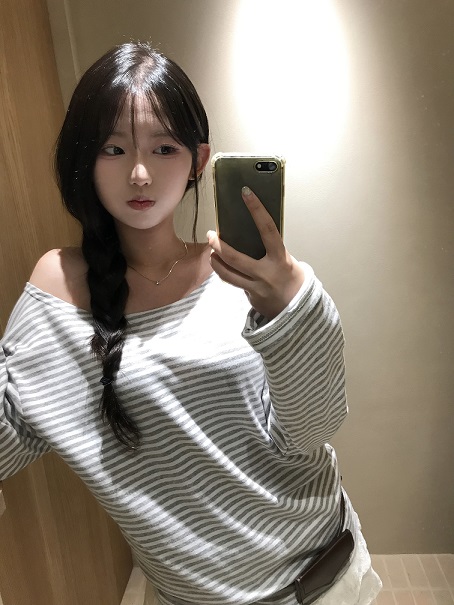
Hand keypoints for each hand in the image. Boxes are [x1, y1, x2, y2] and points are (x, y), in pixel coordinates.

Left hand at [207, 186, 304, 319]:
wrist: (297, 307)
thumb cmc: (290, 276)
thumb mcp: (285, 259)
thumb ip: (269, 248)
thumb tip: (250, 228)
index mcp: (280, 258)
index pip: (268, 229)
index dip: (257, 210)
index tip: (246, 193)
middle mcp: (267, 273)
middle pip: (234, 258)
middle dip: (217, 245)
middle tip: (210, 235)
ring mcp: (257, 287)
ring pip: (227, 273)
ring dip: (215, 261)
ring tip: (211, 252)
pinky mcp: (250, 296)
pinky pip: (232, 282)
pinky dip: (224, 273)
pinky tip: (221, 266)